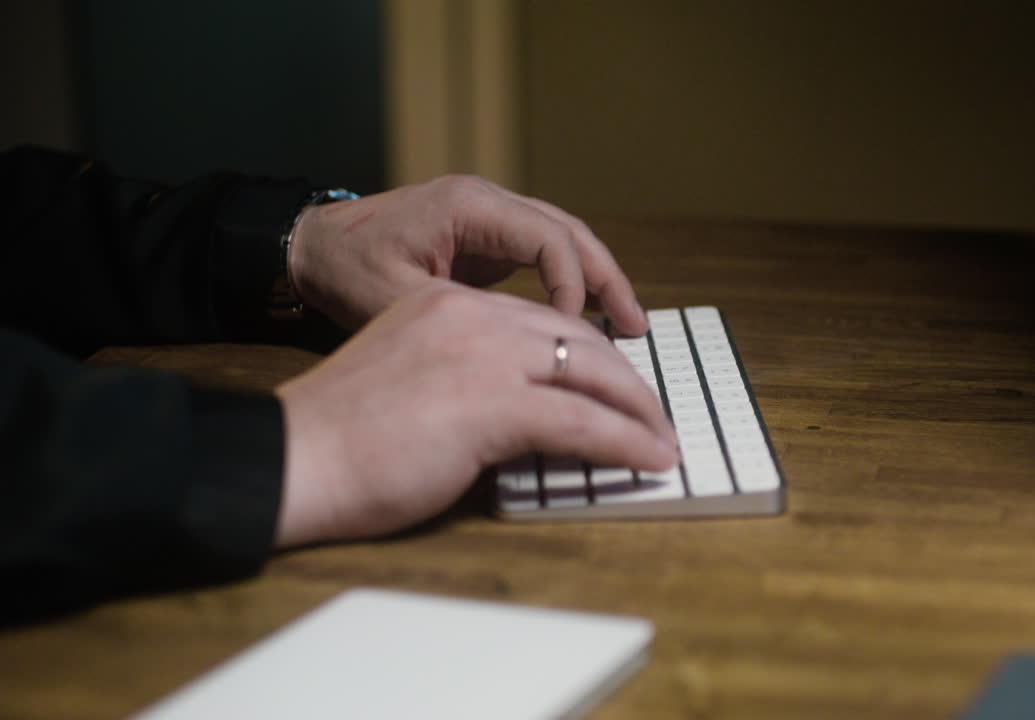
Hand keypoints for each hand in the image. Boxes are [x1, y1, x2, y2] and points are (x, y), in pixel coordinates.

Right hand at [273, 282, 678, 546]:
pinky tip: (650, 458)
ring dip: (638, 411)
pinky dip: (627, 442)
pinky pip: (584, 421)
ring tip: (661, 439)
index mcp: (447, 304)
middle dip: (626, 380)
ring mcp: (484, 356)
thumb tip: (512, 409)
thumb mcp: (407, 379)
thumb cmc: (339, 437)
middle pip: (578, 339)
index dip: (587, 354)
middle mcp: (471, 316)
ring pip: (593, 373)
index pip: (542, 322)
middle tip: (652, 413)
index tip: (611, 384)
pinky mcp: (492, 403)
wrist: (294, 457)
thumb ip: (460, 375)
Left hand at [289, 175, 648, 334]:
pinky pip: (540, 256)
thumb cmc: (340, 270)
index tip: (576, 338)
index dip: (573, 289)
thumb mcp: (394, 300)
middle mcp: (486, 202)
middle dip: (607, 280)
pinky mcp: (482, 239)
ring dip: (594, 281)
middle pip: (570, 233)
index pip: (549, 240)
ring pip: (561, 242)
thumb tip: (521, 353)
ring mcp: (486, 218)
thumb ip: (460, 318)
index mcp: (468, 206)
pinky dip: (566, 285)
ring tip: (626, 326)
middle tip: (636, 327)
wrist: (304, 248)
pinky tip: (582, 322)